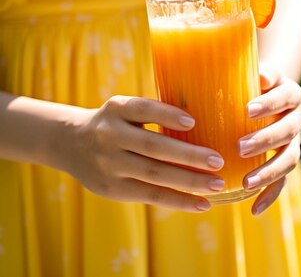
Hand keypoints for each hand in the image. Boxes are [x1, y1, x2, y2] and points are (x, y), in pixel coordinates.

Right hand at [59, 96, 224, 211]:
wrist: (70, 143)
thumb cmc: (117, 123)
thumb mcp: (126, 109)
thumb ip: (155, 113)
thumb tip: (208, 122)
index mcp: (117, 109)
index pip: (142, 109)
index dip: (166, 115)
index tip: (192, 121)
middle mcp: (110, 135)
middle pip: (152, 146)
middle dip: (188, 155)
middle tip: (218, 161)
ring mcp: (109, 164)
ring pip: (154, 174)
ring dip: (189, 181)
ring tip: (217, 184)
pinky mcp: (112, 189)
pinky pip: (150, 195)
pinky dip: (179, 200)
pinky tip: (202, 204)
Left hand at [238, 65, 300, 214]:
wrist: (265, 94)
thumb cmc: (251, 81)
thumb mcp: (254, 71)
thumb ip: (258, 71)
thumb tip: (260, 78)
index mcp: (292, 93)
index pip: (284, 97)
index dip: (269, 104)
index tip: (247, 110)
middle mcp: (297, 118)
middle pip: (287, 131)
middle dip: (265, 140)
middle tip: (240, 147)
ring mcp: (295, 142)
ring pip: (289, 160)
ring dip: (268, 172)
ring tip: (246, 183)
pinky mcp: (287, 161)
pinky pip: (282, 181)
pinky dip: (270, 195)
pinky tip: (254, 210)